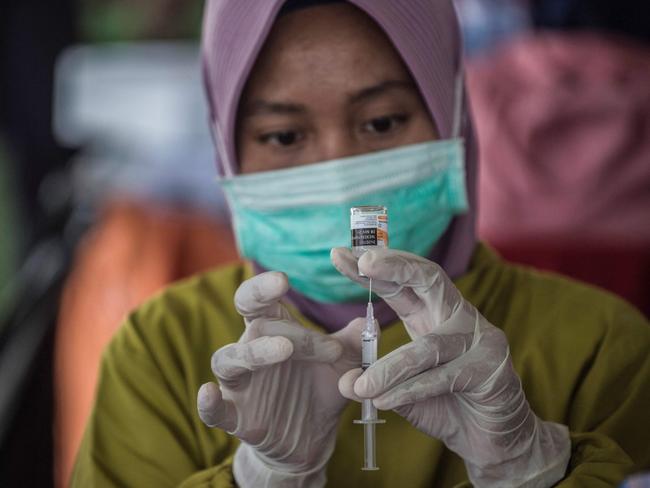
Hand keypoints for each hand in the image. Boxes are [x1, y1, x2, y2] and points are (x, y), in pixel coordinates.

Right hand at [197, 271, 361, 487]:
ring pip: (229, 359)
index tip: (283, 280)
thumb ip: (353, 343)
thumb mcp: (343, 365)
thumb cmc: (320, 389)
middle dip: (287, 330)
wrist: (311, 438)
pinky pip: (214, 409)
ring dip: (253, 352)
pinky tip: (208, 392)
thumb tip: (369, 321)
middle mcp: (251, 350)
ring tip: (284, 350)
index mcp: (273, 331)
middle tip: (327, 345)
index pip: (257, 301)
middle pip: (254, 327)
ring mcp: (240, 384)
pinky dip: (208, 402)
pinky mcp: (236, 416)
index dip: (263, 288)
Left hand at [331, 248, 569, 487]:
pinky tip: (385, 401)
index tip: (338, 255)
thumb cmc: (448, 408)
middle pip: (429, 278)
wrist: (495, 442)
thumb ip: (377, 382)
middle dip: (394, 265)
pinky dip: (410, 390)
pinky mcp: (491, 370)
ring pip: (427, 346)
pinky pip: (443, 377)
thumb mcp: (403, 391)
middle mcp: (459, 317)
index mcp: (435, 314)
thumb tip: (344, 383)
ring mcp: (480, 339)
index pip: (403, 283)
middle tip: (363, 260)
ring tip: (359, 386)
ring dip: (388, 368)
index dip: (373, 268)